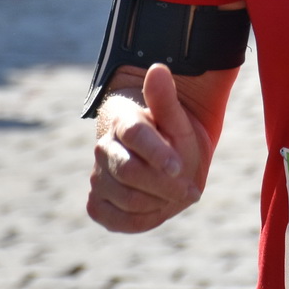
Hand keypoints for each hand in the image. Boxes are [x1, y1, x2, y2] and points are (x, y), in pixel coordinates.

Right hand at [86, 63, 211, 233]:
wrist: (161, 161)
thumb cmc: (172, 137)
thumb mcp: (178, 119)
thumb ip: (166, 98)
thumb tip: (157, 68)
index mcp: (124, 121)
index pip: (135, 135)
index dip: (157, 153)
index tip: (179, 167)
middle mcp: (104, 147)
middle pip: (129, 171)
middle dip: (165, 185)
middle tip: (191, 189)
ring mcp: (97, 176)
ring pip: (126, 198)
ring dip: (159, 203)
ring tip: (177, 195)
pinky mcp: (97, 202)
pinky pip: (114, 219)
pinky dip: (142, 220)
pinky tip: (157, 208)